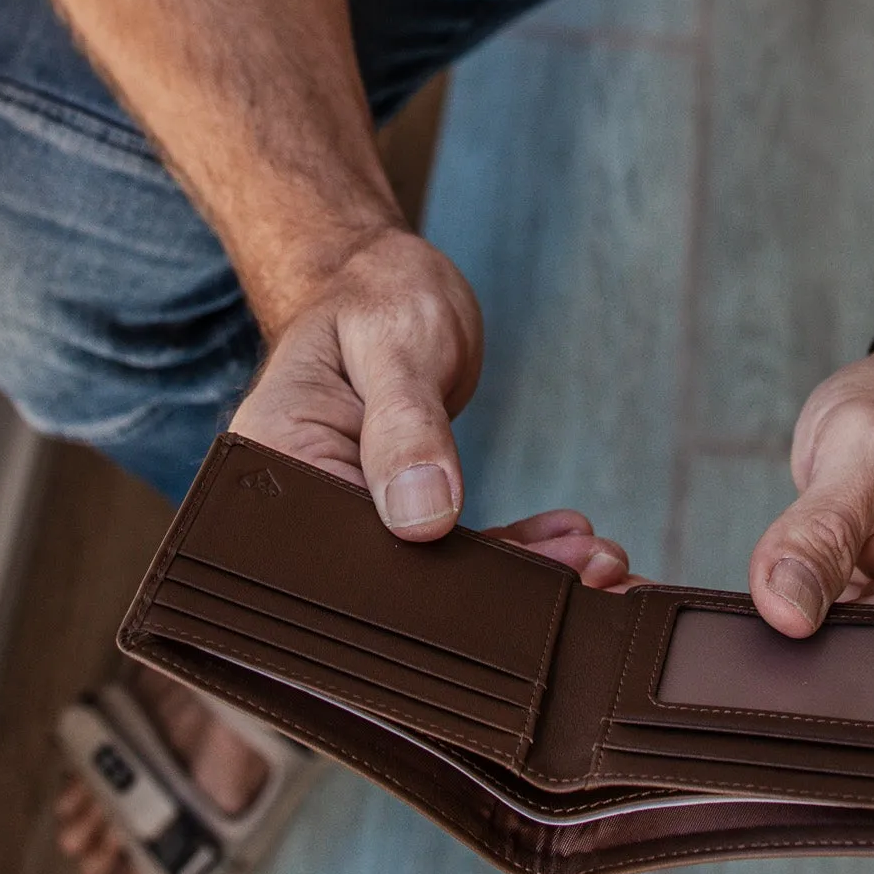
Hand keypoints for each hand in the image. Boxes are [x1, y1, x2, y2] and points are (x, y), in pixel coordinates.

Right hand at [228, 226, 632, 583]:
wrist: (382, 282)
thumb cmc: (378, 295)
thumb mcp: (396, 345)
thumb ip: (406, 428)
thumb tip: (422, 521)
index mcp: (274, 465)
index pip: (347, 555)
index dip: (435, 583)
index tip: (526, 578)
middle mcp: (298, 506)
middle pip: (393, 578)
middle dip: (493, 591)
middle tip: (591, 571)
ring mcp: (345, 514)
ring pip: (432, 572)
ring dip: (518, 573)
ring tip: (599, 559)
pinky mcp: (388, 514)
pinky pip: (449, 549)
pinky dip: (512, 548)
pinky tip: (569, 539)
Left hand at [748, 326, 873, 635]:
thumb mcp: (861, 458)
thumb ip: (820, 535)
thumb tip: (783, 611)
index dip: (823, 664)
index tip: (777, 627)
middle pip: (859, 681)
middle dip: (802, 650)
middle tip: (778, 585)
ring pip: (829, 665)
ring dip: (792, 632)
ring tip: (792, 570)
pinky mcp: (869, 614)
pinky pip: (819, 638)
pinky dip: (792, 613)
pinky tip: (790, 579)